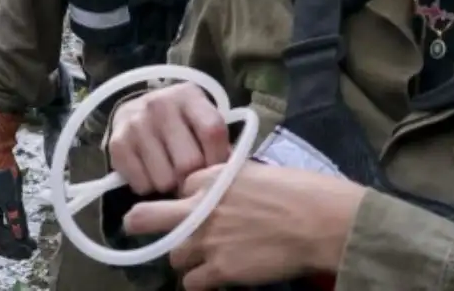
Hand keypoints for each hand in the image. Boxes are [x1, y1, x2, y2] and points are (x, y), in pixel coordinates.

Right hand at [106, 84, 231, 195]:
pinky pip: (142, 185)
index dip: (218, 159)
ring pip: (165, 179)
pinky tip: (150, 172)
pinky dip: (149, 187)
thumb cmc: (179, 121)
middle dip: (193, 178)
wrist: (134, 111)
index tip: (216, 171)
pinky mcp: (117, 144)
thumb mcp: (200, 119)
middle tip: (190, 177)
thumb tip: (226, 177)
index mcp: (188, 95)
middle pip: (189, 162)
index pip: (212, 131)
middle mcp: (160, 105)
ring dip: (170, 185)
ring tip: (170, 173)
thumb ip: (216, 142)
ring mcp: (136, 123)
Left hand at [123, 163, 363, 289]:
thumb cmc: (301, 191)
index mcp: (213, 178)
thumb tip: (231, 194)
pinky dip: (201, 282)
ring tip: (206, 261)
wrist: (319, 221)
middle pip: (152, 216)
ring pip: (175, 255)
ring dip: (187, 258)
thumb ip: (234, 183)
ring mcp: (207, 241)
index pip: (183, 185)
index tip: (199, 205)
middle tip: (134, 226)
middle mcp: (201, 208)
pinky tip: (215, 279)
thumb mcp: (260, 173)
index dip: (190, 197)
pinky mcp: (219, 270)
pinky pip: (191, 283)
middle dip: (140, 221)